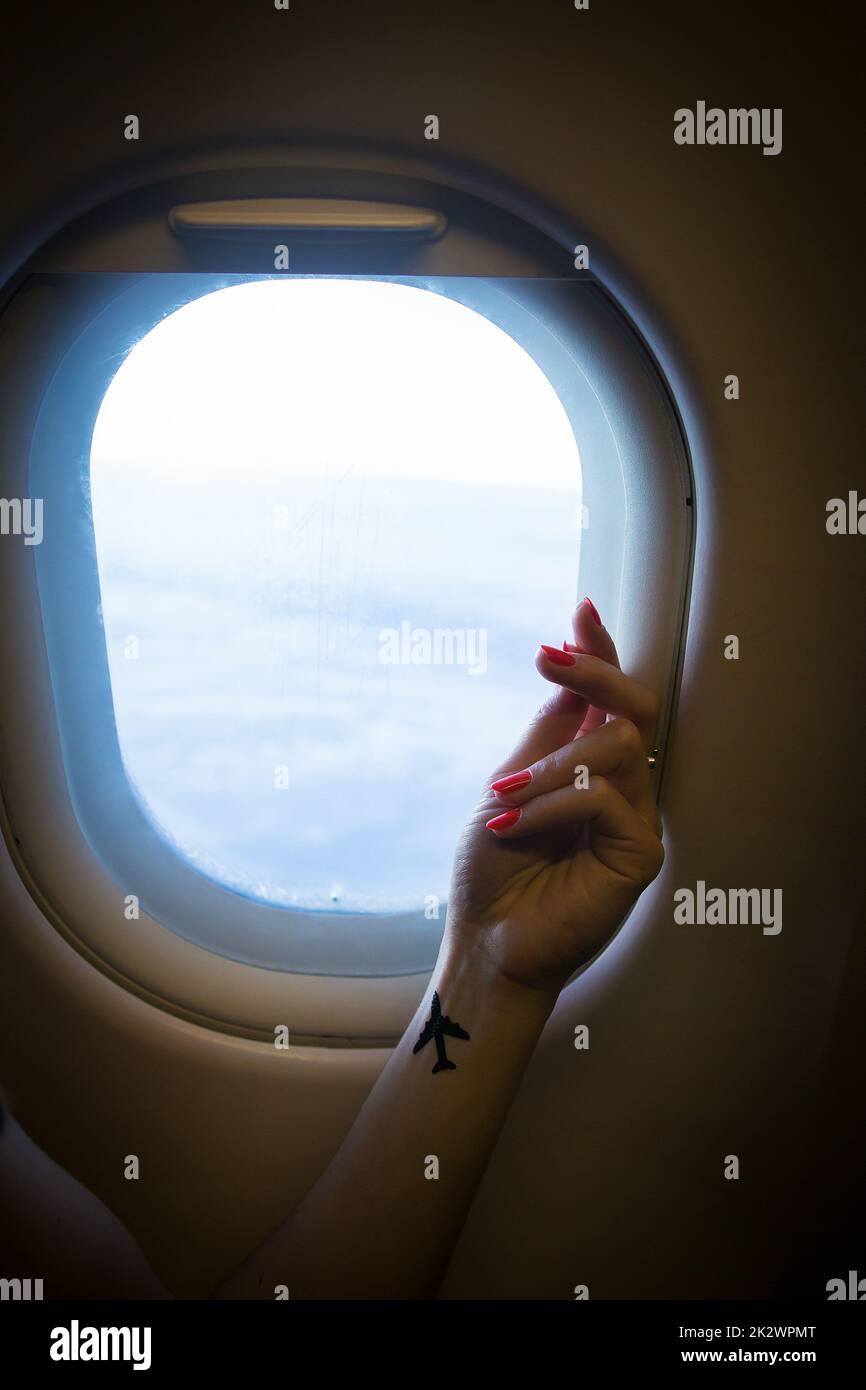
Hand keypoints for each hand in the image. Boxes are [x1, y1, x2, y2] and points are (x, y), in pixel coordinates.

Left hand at [443, 599, 663, 999]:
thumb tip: (570, 673)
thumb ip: (547, 735)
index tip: (581, 610)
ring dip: (549, 765)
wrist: (487, 942)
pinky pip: (604, 798)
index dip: (601, 653)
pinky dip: (551, 805)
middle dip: (595, 672)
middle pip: (636, 708)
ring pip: (615, 748)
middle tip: (548, 656)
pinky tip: (513, 828)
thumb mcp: (509, 786)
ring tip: (503, 797)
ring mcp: (635, 819)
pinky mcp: (641, 853)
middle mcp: (620, 788)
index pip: (609, 700)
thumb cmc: (492, 871)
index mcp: (588, 768)